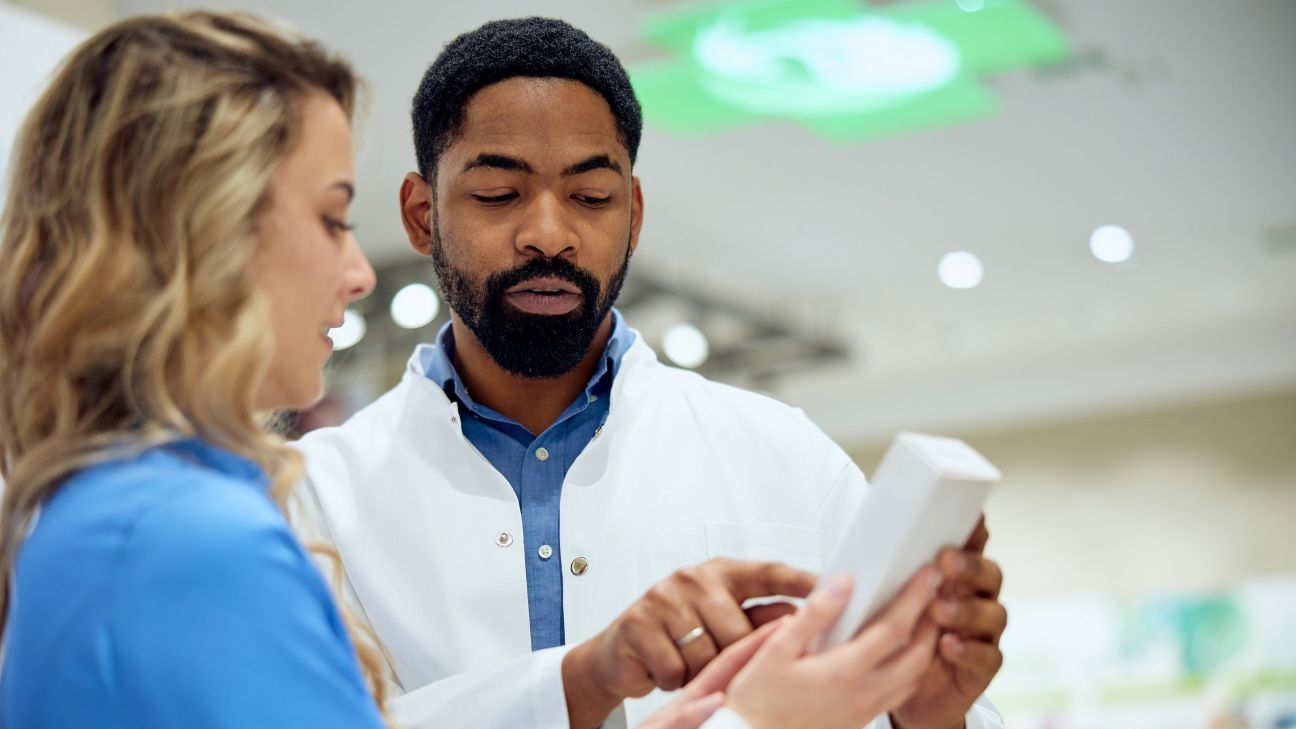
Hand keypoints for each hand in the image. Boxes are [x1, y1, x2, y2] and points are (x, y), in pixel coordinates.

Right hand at [562, 558, 815, 728]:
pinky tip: (668, 669)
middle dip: (733, 659)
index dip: (801, 581)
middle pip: (737, 630)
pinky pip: (675, 667)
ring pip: (706, 654)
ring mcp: (664, 598)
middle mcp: (693, 579)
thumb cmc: (677, 635)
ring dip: (701, 672)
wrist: (618, 654)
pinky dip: (674, 679)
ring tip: (689, 665)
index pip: (769, 573)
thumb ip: (759, 618)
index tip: (832, 587)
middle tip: (720, 664)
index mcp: (721, 573)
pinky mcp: (639, 624)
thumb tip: (805, 616)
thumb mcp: (720, 620)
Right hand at [723, 566, 941, 728]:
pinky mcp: (861, 721)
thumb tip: (842, 583)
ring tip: (920, 621)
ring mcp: (865, 711)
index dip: (916, 598)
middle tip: (934, 595)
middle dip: (932, 622)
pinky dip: (910, 670)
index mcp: (843, 671)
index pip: (894, 629)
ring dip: (925, 648)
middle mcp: (863, 694)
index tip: (927, 575)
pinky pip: (900, 694)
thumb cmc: (758, 699)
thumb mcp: (777, 650)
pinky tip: (897, 654)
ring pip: (914, 678)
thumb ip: (814, 615)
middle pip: (919, 656)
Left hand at [890, 517, 1006, 728]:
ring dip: (966, 609)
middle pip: (987, 573)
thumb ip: (877, 574)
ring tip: (939, 609)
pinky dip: (969, 650)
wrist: (892, 690)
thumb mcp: (876, 600)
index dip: (971, 528)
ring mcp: (979, 633)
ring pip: (991, 614)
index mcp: (948, 575)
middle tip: (942, 561)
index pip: (967, 544)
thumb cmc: (882, 637)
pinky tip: (947, 645)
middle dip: (968, 565)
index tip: (964, 512)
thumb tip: (851, 545)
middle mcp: (971, 598)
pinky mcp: (979, 668)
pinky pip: (987, 657)